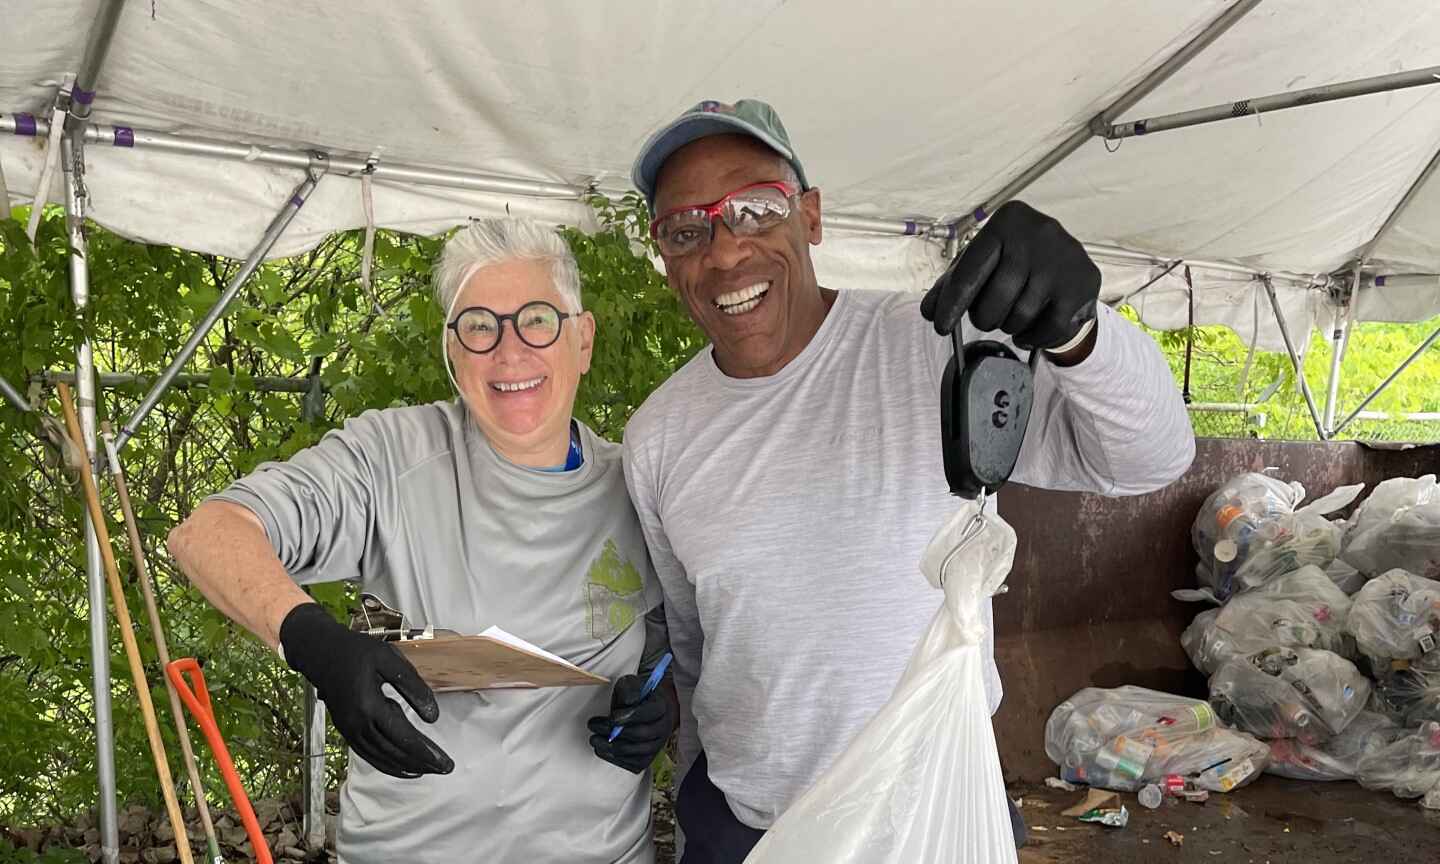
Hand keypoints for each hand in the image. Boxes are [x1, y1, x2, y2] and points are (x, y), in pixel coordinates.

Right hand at [279, 602, 452, 777]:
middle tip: (446, 769)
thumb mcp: (389, 660)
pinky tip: (401, 766)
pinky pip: (368, 755)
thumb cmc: (356, 652)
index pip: (404, 737)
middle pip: (394, 753)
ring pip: (381, 758)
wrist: (320, 653)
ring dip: (406, 767)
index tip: (446, 762)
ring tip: (428, 769)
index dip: (427, 752)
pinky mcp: (346, 730)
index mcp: (370, 706)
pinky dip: (386, 764)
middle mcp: (358, 724)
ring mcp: (349, 730)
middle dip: (422, 763)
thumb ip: (413, 686)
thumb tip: (433, 718)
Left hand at [586, 672, 677, 773]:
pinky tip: (602, 750)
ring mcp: (656, 746)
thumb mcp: (631, 684)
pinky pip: (633, 764)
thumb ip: (629, 689)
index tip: (612, 717)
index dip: (631, 716)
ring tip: (594, 739)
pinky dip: (615, 759)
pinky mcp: (647, 759)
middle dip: (615, 732)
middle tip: (594, 727)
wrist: (647, 709)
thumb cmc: (636, 696)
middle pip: (642, 734)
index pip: (649, 713)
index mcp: (661, 707)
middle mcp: (663, 728)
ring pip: (637, 752)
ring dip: (612, 747)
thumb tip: (627, 703)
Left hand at [922, 201, 1099, 350]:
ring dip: (1009, 327)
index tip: (941, 327)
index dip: (953, 303)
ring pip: (1020, 316)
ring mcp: (1064, 258)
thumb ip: (953, 283)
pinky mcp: (1082, 284)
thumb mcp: (984, 262)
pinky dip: (1032, 337)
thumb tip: (929, 311)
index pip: (971, 269)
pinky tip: (1028, 331)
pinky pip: (1047, 328)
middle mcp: (1039, 233)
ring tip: (1011, 317)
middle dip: (985, 317)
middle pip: (995, 299)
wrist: (1070, 267)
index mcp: (1008, 220)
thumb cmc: (1017, 263)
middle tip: (987, 317)